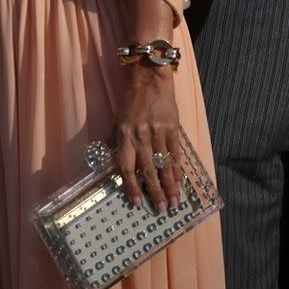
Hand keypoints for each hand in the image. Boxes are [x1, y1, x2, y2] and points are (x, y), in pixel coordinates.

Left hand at [114, 64, 181, 211]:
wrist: (149, 78)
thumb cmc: (131, 101)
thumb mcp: (117, 120)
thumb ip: (114, 141)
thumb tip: (108, 163)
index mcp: (125, 135)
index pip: (127, 167)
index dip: (132, 186)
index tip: (137, 202)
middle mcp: (141, 135)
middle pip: (148, 170)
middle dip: (155, 192)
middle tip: (161, 209)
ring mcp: (158, 132)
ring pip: (163, 165)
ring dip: (169, 186)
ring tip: (174, 202)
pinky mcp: (172, 128)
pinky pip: (175, 153)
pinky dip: (177, 170)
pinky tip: (180, 182)